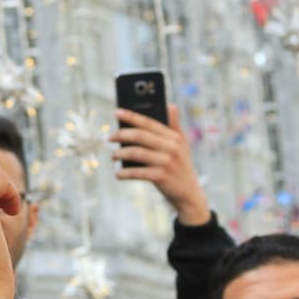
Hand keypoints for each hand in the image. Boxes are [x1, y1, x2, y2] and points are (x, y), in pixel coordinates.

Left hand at [110, 104, 210, 225]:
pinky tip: (118, 174)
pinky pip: (137, 172)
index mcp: (174, 137)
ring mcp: (166, 162)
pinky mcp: (161, 177)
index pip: (149, 122)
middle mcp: (171, 147)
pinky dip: (125, 173)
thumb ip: (175, 125)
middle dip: (121, 135)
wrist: (189, 193)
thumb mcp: (182, 145)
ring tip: (113, 156)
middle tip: (109, 138)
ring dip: (120, 154)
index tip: (116, 112)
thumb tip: (171, 105)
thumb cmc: (180, 166)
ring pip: (136, 153)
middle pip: (140, 136)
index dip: (131, 116)